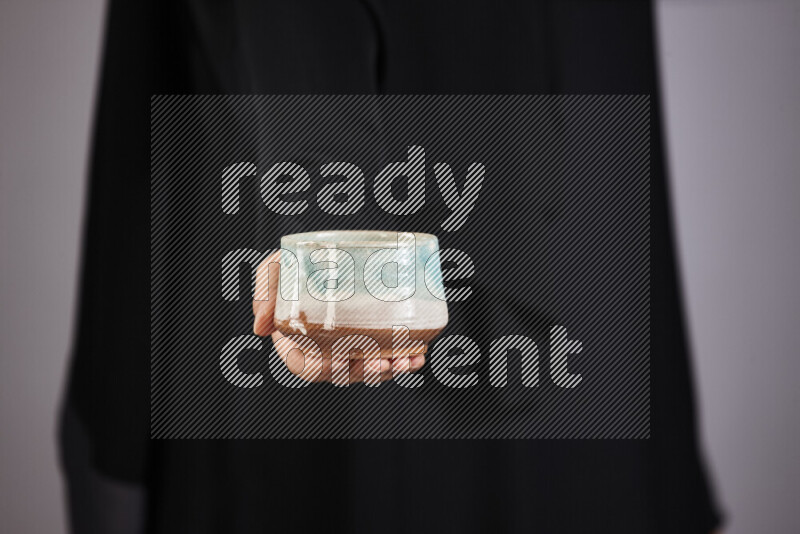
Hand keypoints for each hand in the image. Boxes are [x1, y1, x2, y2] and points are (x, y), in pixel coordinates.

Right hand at [252, 251, 425, 384]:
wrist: (325, 252)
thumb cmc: (296, 265)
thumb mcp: (275, 270)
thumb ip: (266, 293)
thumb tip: (260, 327)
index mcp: (296, 342)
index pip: (307, 366)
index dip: (326, 368)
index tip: (344, 358)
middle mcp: (324, 350)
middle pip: (343, 373)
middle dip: (366, 372)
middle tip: (387, 362)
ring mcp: (349, 347)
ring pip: (369, 369)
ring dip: (391, 369)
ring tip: (408, 360)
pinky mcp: (371, 339)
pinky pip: (387, 357)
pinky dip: (404, 360)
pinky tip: (419, 355)